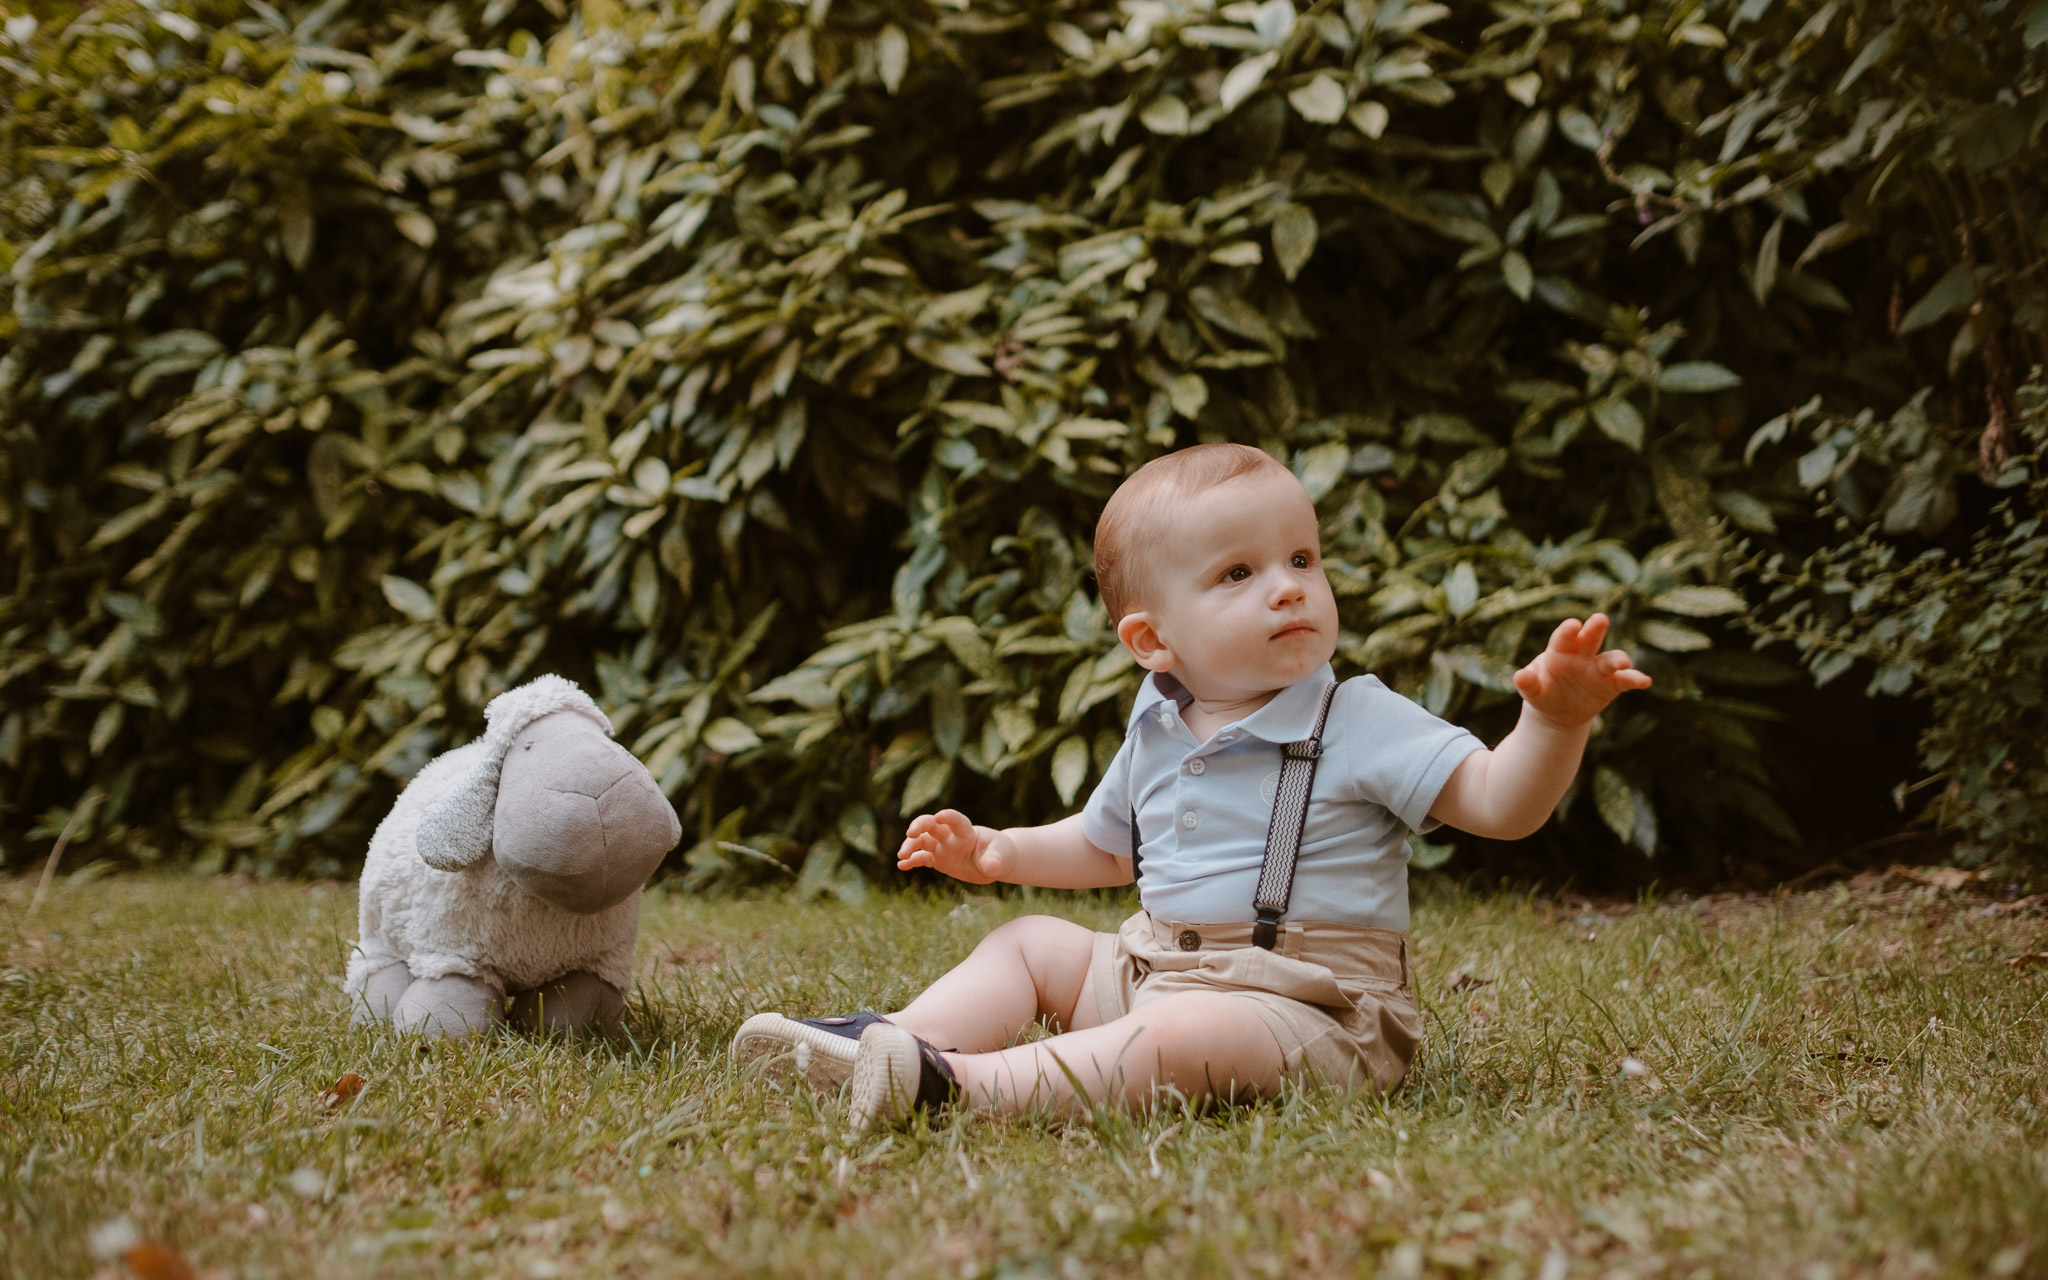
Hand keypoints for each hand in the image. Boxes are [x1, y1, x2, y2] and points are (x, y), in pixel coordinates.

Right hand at [896, 809, 1009, 883]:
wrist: (994, 860)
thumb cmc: (999, 852)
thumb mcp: (1000, 856)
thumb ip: (995, 860)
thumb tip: (993, 868)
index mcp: (967, 833)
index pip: (956, 821)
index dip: (948, 817)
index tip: (938, 817)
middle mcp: (951, 837)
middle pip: (931, 825)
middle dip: (919, 826)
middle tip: (910, 834)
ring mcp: (943, 847)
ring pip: (922, 841)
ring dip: (910, 846)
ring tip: (901, 857)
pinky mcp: (938, 859)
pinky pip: (922, 858)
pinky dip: (911, 861)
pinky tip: (901, 867)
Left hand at [1512, 614, 1652, 728]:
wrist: (1558, 711)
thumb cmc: (1543, 693)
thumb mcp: (1533, 691)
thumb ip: (1528, 683)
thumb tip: (1520, 676)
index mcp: (1559, 652)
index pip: (1563, 638)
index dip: (1567, 631)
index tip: (1572, 625)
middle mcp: (1582, 655)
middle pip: (1589, 638)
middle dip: (1595, 629)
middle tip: (1600, 619)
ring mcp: (1598, 668)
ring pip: (1610, 659)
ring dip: (1618, 659)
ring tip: (1623, 663)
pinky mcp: (1612, 684)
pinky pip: (1626, 680)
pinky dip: (1636, 679)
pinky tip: (1645, 681)